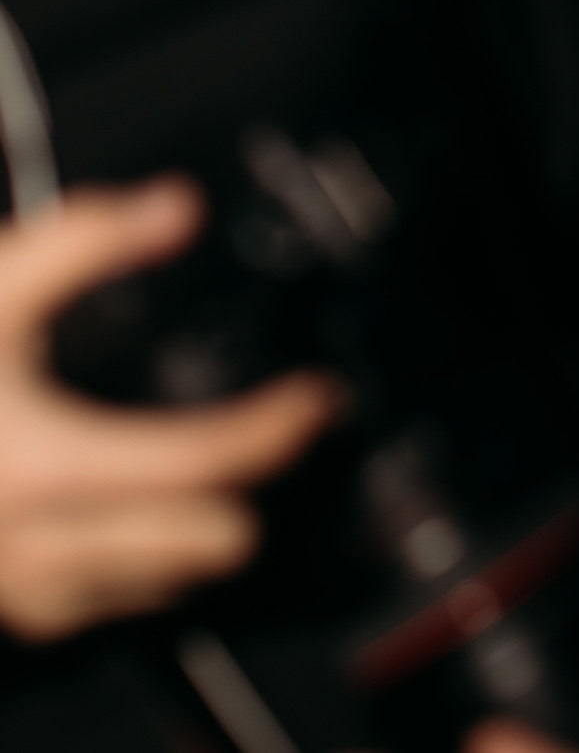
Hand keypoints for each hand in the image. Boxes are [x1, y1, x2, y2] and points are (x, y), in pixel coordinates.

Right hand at [0, 179, 341, 640]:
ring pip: (136, 589)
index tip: (312, 402)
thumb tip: (175, 208)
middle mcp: (28, 545)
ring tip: (217, 503)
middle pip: (185, 546)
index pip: (200, 461)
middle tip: (276, 450)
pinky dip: (118, 571)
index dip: (272, 428)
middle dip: (240, 500)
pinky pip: (76, 605)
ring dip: (183, 544)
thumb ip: (87, 238)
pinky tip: (124, 540)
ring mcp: (5, 587)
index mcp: (41, 466)